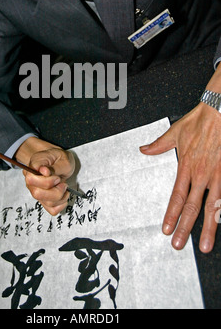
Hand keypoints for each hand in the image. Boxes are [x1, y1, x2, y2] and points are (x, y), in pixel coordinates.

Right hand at [16, 137, 74, 214]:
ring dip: (60, 196)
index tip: (57, 176)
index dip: (47, 180)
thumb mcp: (62, 158)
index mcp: (33, 167)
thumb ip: (54, 166)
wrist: (60, 161)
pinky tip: (63, 194)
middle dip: (54, 190)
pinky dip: (61, 204)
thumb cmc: (60, 158)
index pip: (31, 179)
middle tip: (61, 182)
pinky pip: (52, 209)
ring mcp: (36, 191)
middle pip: (36, 193)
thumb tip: (44, 171)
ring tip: (64, 186)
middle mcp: (31, 180)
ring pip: (46, 202)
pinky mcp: (44, 200)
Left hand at [140, 102, 220, 252]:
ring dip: (208, 228)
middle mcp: (202, 174)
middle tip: (178, 245)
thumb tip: (143, 150)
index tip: (165, 229)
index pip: (177, 196)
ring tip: (204, 246)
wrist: (220, 112)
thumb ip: (159, 145)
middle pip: (192, 207)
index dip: (171, 214)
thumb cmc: (199, 121)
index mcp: (187, 166)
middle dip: (185, 228)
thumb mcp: (175, 132)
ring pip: (212, 207)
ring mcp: (218, 175)